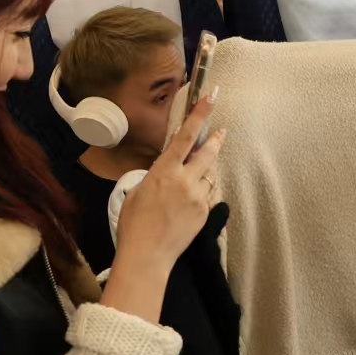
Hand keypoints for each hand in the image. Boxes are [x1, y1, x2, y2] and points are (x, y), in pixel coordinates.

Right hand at [111, 92, 224, 280]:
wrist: (147, 256)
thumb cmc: (134, 224)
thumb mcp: (137, 191)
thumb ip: (155, 175)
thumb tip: (166, 168)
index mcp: (165, 171)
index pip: (185, 136)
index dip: (199, 115)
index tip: (210, 98)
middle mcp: (185, 180)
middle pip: (208, 153)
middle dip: (215, 140)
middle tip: (221, 132)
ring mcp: (198, 198)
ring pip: (208, 176)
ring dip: (204, 172)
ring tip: (193, 179)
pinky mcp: (205, 214)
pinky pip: (207, 196)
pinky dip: (201, 194)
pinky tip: (188, 204)